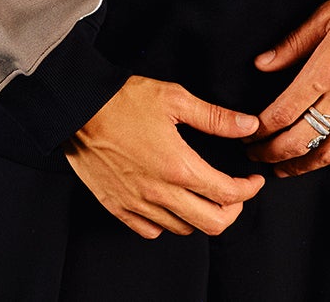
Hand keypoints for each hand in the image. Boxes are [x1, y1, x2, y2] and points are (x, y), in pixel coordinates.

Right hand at [64, 74, 267, 237]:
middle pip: (212, 223)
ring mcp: (137, 203)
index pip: (228, 194)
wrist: (76, 109)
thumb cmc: (122, 101)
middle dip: (232, 211)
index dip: (249, 190)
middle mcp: (159, 191)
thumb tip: (248, 126)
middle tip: (234, 194)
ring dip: (200, 215)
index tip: (253, 181)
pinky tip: (170, 204)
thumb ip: (216, 117)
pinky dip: (167, 223)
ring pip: (183, 229)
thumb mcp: (175, 99)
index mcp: (178, 166)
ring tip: (203, 196)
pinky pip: (150, 230)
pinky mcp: (117, 206)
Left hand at [245, 0, 329, 175]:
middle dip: (272, 154)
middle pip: (299, 141)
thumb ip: (292, 44)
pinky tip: (328, 159)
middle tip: (257, 156)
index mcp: (325, 70)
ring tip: (285, 169)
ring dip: (302, 166)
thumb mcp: (327, 15)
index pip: (282, 113)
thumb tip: (263, 64)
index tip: (248, 134)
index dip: (259, 131)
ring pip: (328, 154)